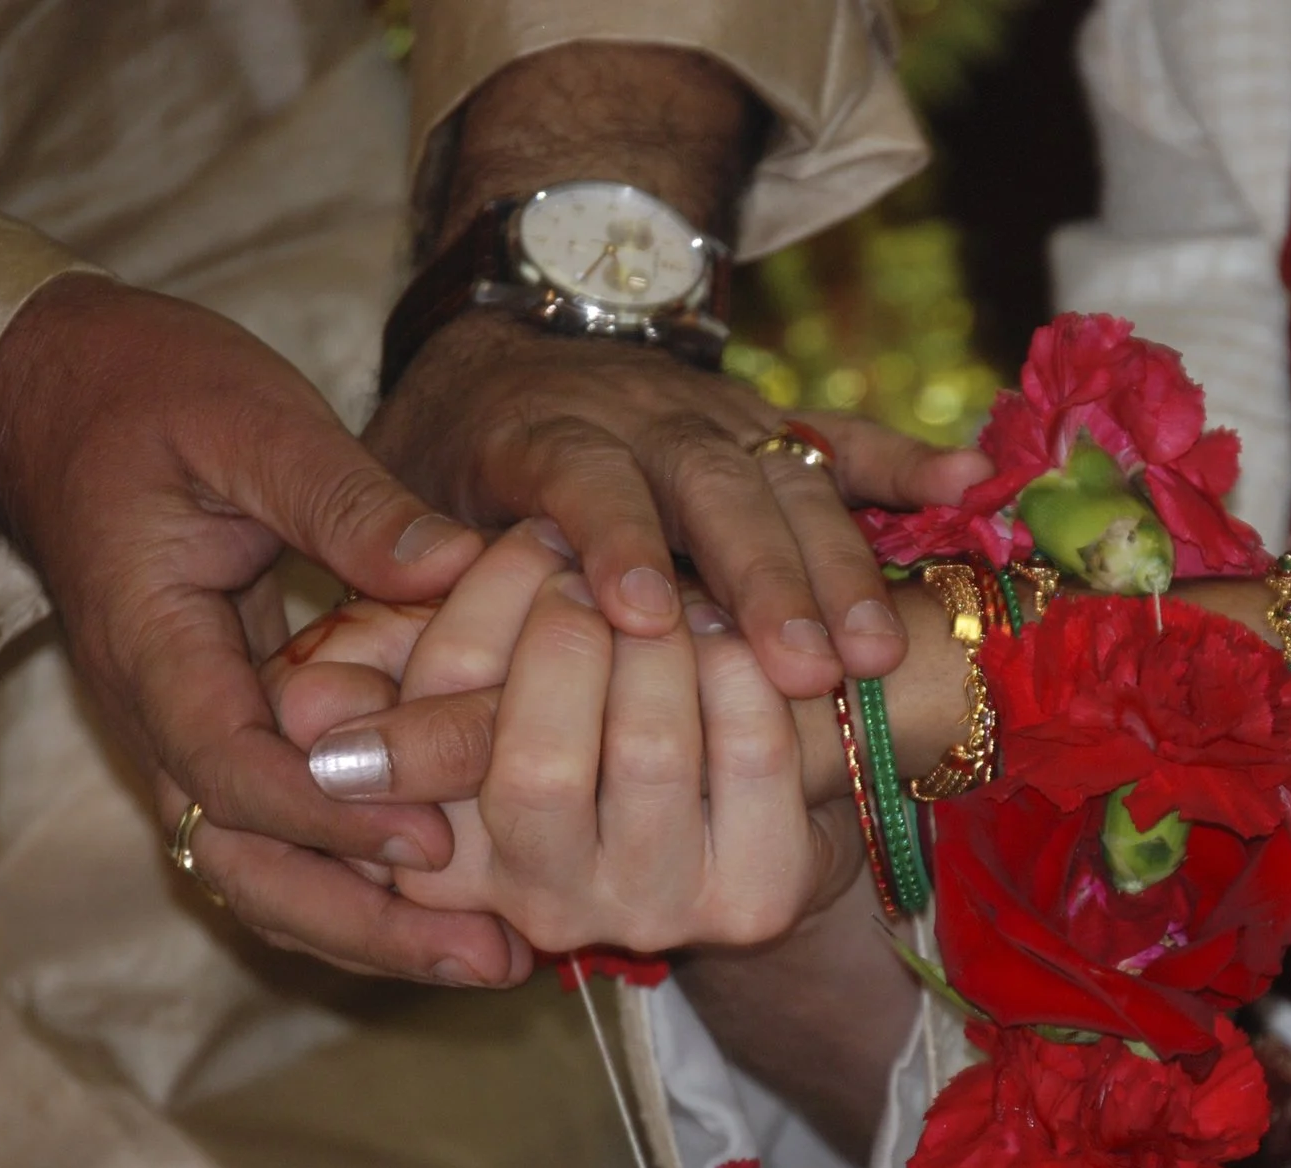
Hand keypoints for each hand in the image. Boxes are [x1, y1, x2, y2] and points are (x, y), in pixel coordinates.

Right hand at [0, 273, 525, 985]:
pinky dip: (362, 872)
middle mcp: (163, 711)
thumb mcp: (251, 418)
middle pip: (244, 865)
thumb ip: (346, 499)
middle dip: (364, 926)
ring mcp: (192, 728)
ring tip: (493, 954)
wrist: (56, 387)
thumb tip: (457, 570)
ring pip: (264, 868)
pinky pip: (287, 829)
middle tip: (491, 957)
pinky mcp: (232, 723)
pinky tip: (460, 892)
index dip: (332, 818)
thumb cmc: (147, 389)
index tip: (433, 845)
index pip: (231, 768)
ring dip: (371, 922)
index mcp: (153, 644)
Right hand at [267, 525, 858, 953]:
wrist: (751, 780)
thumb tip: (303, 708)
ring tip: (663, 593)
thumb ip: (375, 663)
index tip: (527, 544)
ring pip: (650, 749)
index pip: (427, 742)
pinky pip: (755, 750)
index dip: (471, 635)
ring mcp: (652, 912)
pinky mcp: (758, 898)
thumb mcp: (465, 665)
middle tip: (587, 565)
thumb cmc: (576, 696)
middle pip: (538, 769)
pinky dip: (743, 663)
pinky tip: (730, 633)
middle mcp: (537, 909)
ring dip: (660, 639)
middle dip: (569, 634)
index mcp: (439, 861)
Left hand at [365, 316, 990, 698]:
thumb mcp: (387, 511)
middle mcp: (637, 417)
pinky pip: (844, 438)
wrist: (507, 330)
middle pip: (711, 489)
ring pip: (786, 480)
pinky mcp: (766, 425)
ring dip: (836, 564)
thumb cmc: (441, 457)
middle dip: (762, 581)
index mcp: (535, 429)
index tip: (642, 618)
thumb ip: (373, 613)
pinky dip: (906, 461)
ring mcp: (716, 417)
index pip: (578, 478)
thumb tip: (319, 713)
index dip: (609, 543)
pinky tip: (971, 486)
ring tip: (874, 653)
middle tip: (803, 670)